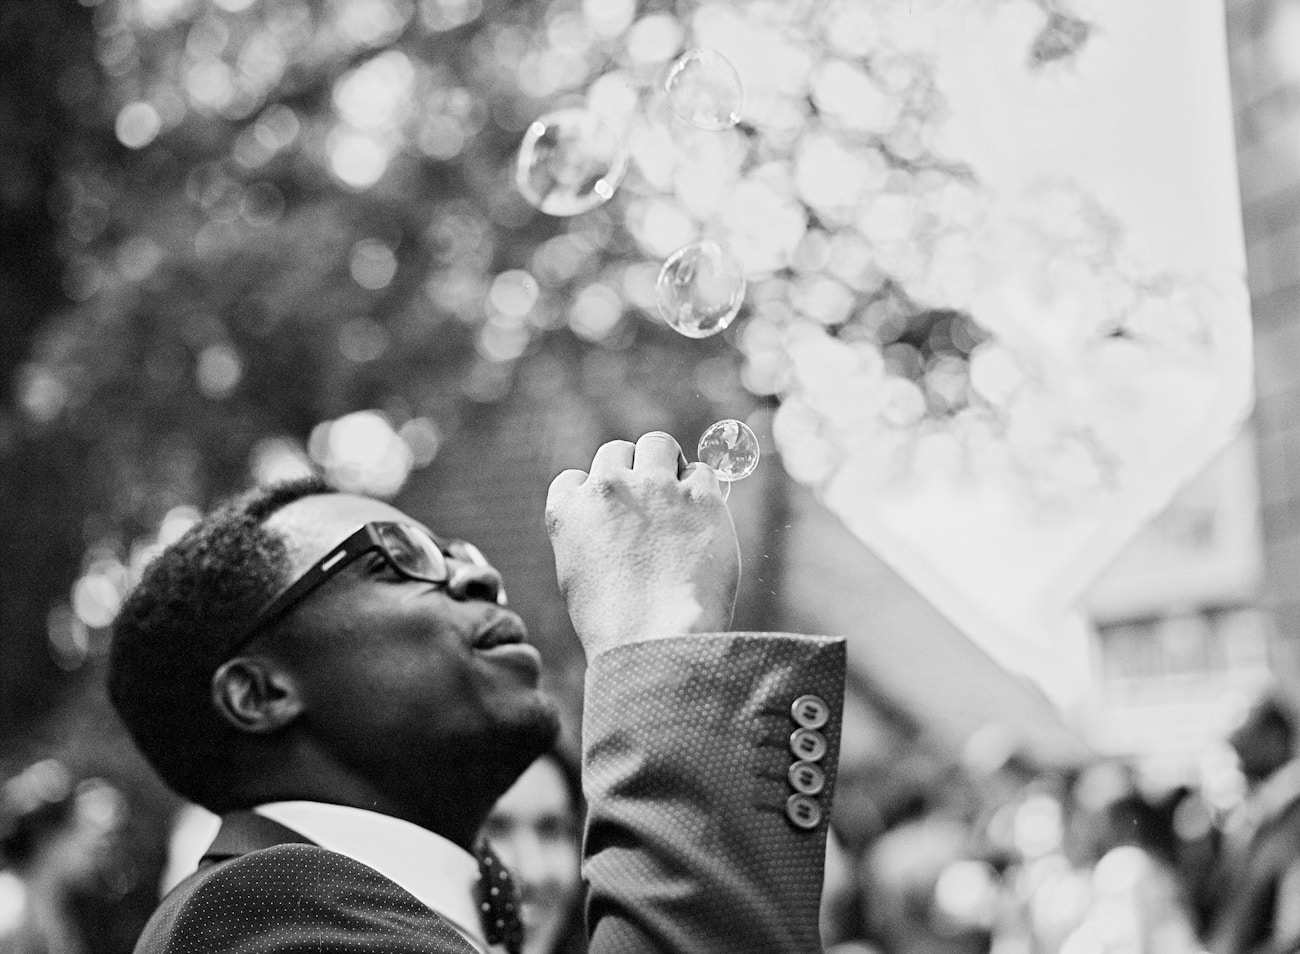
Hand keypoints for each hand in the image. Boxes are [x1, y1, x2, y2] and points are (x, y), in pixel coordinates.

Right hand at [546, 431, 739, 657]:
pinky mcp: (698, 495)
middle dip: (632, 472)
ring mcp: (653, 487)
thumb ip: (587, 537)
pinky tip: (705, 521)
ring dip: (667, 464)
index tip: (611, 517)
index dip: (595, 496)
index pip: (575, 478)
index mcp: (568, 510)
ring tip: (678, 497)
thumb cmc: (615, 625)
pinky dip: (703, 491)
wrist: (657, 640)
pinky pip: (701, 471)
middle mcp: (606, 488)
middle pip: (617, 451)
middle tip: (650, 504)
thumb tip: (613, 524)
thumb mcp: (577, 577)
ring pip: (658, 444)